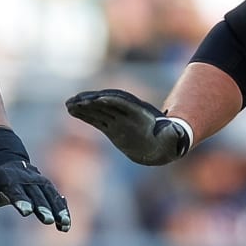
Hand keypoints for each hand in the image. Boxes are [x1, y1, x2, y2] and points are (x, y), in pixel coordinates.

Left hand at [0, 126, 71, 229]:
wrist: (2, 157)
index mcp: (6, 179)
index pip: (15, 192)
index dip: (21, 201)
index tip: (26, 212)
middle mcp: (25, 179)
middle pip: (35, 194)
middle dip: (42, 207)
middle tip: (46, 220)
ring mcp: (38, 181)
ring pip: (50, 195)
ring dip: (57, 210)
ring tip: (63, 225)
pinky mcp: (46, 185)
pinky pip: (56, 197)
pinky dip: (62, 208)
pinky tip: (66, 223)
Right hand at [66, 88, 193, 166]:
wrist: (161, 145)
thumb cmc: (168, 142)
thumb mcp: (172, 138)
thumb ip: (173, 135)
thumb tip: (177, 132)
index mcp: (140, 114)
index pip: (125, 104)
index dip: (113, 101)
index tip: (99, 99)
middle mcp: (127, 114)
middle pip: (108, 104)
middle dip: (92, 102)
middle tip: (75, 101)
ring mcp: (118, 119)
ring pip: (98, 110)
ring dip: (84, 106)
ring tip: (68, 104)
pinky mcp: (111, 127)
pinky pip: (95, 118)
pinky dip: (84, 115)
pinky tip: (71, 110)